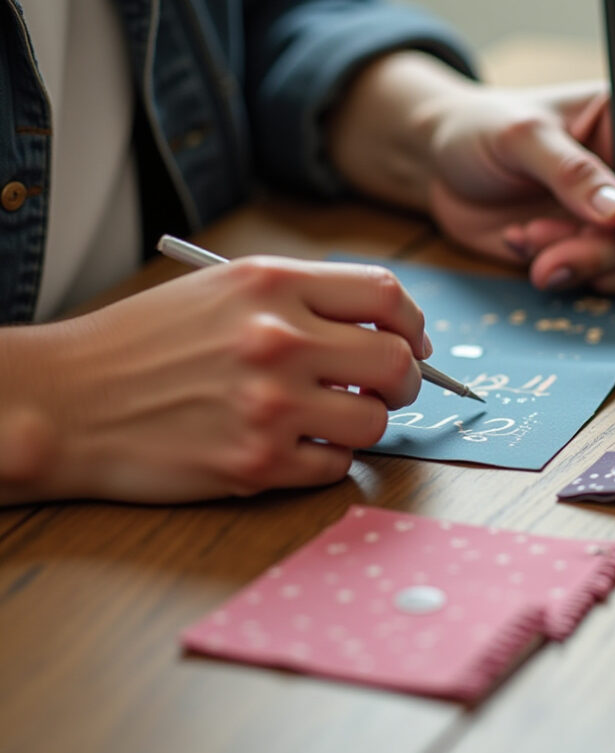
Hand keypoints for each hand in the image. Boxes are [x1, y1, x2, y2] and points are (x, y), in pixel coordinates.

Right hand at [0, 258, 431, 503]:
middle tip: (382, 390)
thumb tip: (386, 330)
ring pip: (374, 422)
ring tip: (323, 418)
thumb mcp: (221, 291)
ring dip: (362, 424)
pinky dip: (324, 459)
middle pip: (397, 363)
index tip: (411, 343)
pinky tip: (290, 445)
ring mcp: (270, 405)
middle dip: (403, 381)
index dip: (412, 324)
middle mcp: (278, 340)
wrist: (64, 401)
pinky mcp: (257, 462)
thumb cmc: (141, 345)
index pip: (387, 296)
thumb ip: (302, 300)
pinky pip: (335, 466)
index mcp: (272, 286)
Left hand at [424, 80, 614, 293]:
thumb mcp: (520, 137)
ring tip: (532, 247)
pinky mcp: (599, 247)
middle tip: (559, 250)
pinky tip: (530, 252)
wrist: (439, 166)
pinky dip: (574, 274)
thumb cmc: (481, 128)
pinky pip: (613, 277)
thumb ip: (572, 173)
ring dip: (590, 263)